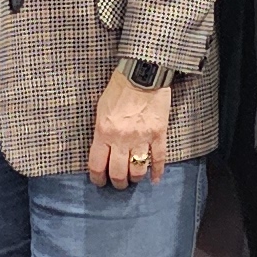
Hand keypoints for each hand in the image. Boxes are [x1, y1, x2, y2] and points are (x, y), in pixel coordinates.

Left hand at [89, 66, 172, 189]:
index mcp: (104, 132)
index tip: (100, 182)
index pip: (97, 164)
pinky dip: (157, 172)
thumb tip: (103, 150)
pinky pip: (159, 159)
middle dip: (117, 183)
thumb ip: (101, 131)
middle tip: (118, 184)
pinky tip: (154, 179)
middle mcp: (121, 139)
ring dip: (135, 178)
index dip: (98, 178)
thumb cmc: (119, 87)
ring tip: (134, 179)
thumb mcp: (101, 108)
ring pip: (138, 169)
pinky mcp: (159, 134)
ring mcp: (142, 137)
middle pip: (118, 172)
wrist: (142, 73)